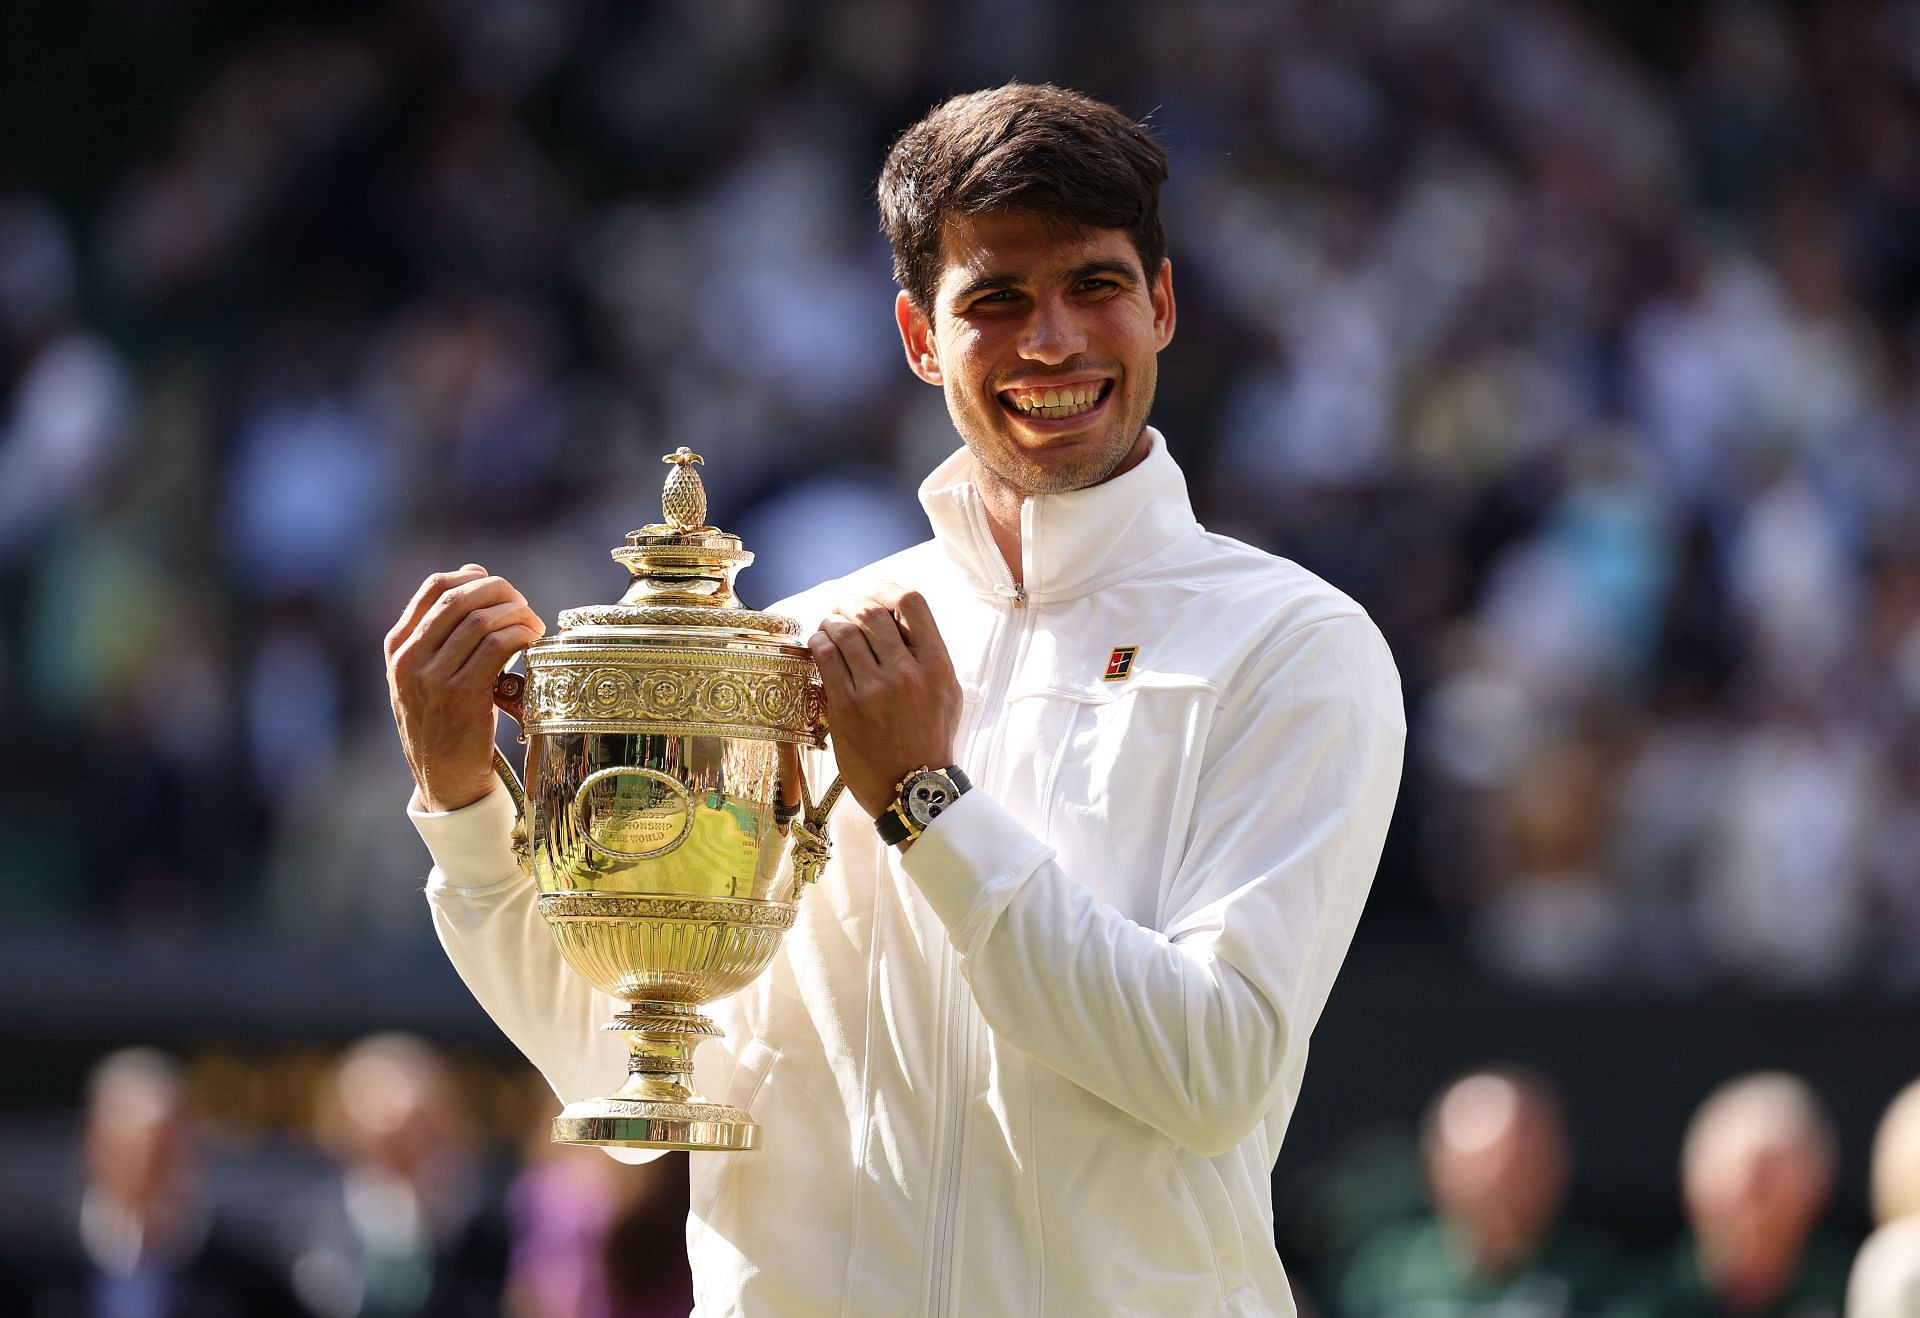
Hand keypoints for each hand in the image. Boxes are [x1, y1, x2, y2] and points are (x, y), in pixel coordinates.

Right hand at [386, 564, 545, 812]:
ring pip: (482, 620)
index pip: (435, 587)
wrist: (444, 781)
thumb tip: (474, 573)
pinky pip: (497, 646)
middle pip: (460, 598)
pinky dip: (521, 635)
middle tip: (524, 606)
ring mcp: (432, 678)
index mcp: (398, 647)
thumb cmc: (445, 723)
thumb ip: (443, 630)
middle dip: (501, 593)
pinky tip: (533, 642)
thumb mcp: (428, 675)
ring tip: (533, 627)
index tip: (499, 589)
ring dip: (517, 615)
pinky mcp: (461, 696)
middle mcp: (408, 659)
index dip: (473, 578)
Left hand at [808, 587, 961, 822]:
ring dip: (832, 621)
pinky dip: (819, 642)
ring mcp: (875, 689)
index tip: (877, 596)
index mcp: (937, 665)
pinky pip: (826, 657)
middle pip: (872, 610)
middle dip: (852, 603)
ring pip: (845, 630)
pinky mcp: (847, 706)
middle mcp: (907, 672)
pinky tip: (820, 645)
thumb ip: (929, 656)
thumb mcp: (948, 693)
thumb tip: (901, 621)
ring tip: (830, 626)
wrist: (914, 788)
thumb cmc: (931, 740)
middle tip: (844, 609)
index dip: (888, 590)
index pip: (912, 602)